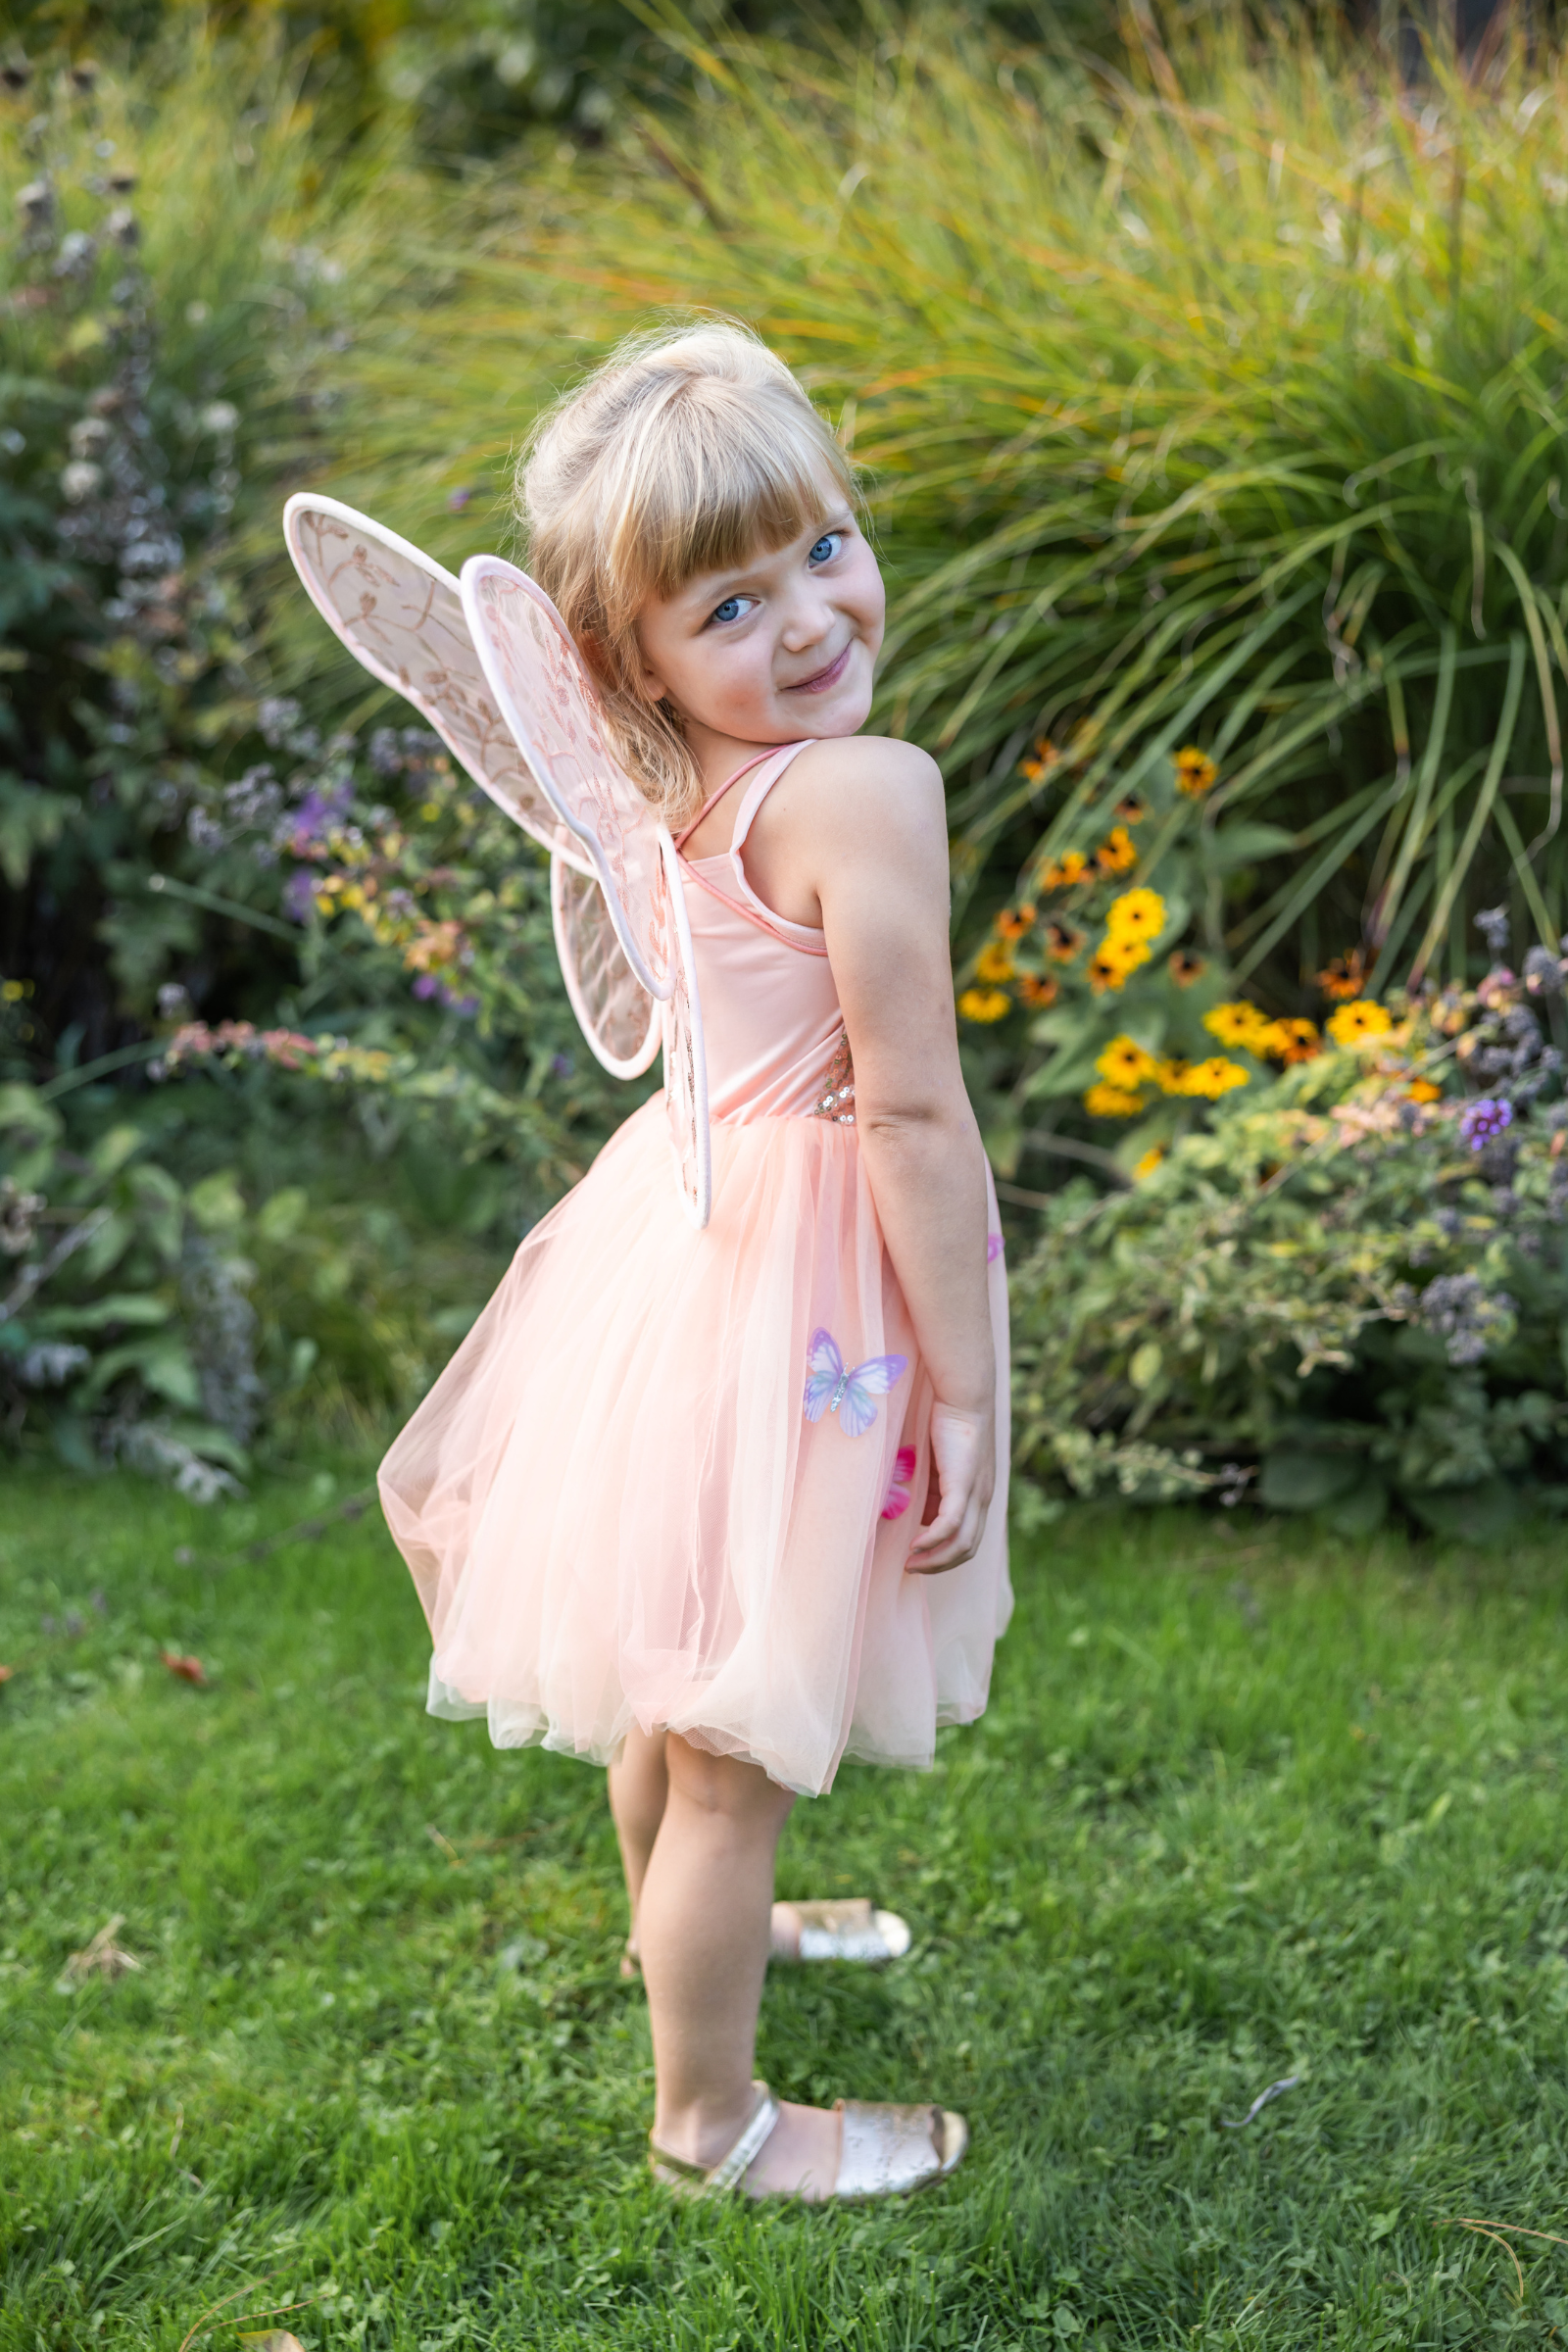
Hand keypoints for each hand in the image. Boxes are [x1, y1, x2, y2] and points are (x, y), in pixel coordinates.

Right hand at [904, 1402, 994, 1573]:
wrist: (964, 1395)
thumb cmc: (948, 1421)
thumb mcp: (938, 1462)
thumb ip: (931, 1484)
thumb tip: (910, 1504)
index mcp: (979, 1494)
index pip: (967, 1538)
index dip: (943, 1554)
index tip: (917, 1556)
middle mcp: (983, 1498)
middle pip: (967, 1549)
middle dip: (938, 1565)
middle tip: (912, 1567)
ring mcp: (976, 1493)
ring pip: (961, 1543)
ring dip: (935, 1559)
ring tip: (911, 1561)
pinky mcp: (964, 1484)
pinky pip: (950, 1525)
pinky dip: (933, 1541)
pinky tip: (916, 1545)